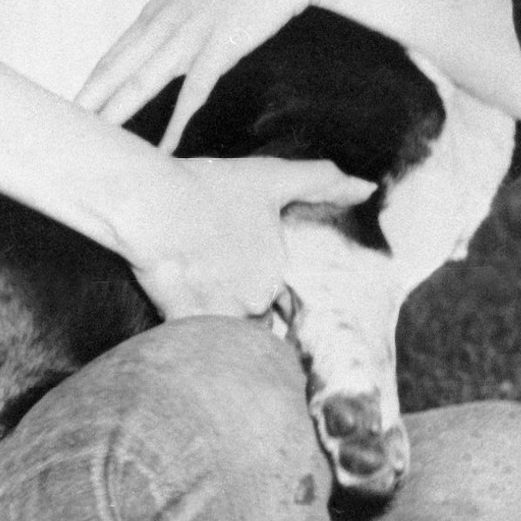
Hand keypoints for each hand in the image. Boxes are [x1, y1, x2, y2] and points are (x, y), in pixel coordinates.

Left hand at [80, 0, 338, 148]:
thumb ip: (177, 20)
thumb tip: (163, 42)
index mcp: (157, 12)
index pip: (112, 56)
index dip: (89, 86)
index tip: (69, 112)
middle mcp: (164, 22)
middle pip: (114, 69)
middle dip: (86, 102)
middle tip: (60, 131)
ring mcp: (190, 33)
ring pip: (142, 80)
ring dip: (117, 112)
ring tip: (96, 141)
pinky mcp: (221, 45)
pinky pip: (194, 90)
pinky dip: (177, 120)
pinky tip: (166, 146)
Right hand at [116, 153, 372, 322]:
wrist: (151, 203)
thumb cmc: (210, 187)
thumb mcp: (271, 176)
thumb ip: (322, 181)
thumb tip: (368, 188)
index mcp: (276, 273)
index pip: (278, 298)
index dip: (260, 290)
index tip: (235, 272)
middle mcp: (254, 301)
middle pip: (251, 320)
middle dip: (236, 310)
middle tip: (210, 283)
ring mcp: (218, 316)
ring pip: (224, 335)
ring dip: (213, 328)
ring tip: (191, 298)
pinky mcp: (183, 325)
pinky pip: (189, 343)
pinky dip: (184, 337)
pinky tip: (172, 315)